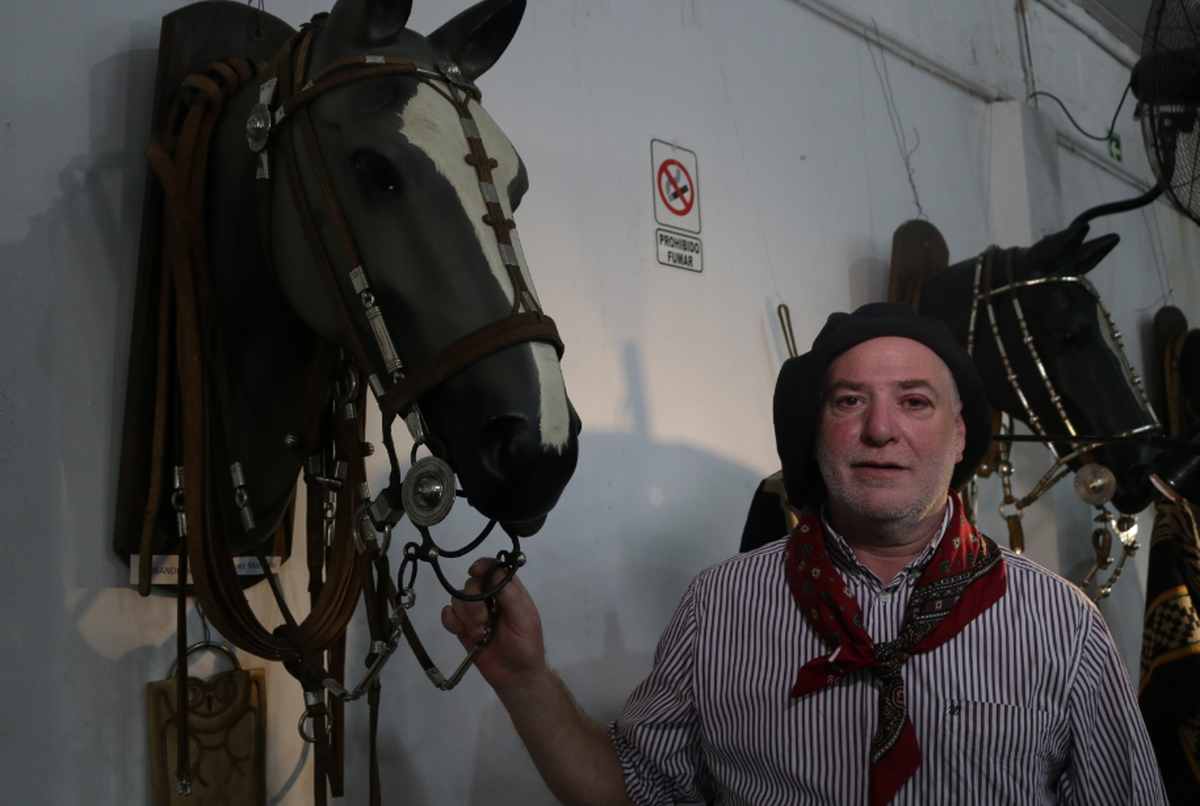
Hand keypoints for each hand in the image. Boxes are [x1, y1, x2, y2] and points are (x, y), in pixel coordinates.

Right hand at [440, 557, 546, 691]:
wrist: (514, 677)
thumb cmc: (526, 647)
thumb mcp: (524, 620)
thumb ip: (510, 597)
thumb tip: (497, 573)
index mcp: (509, 592)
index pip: (494, 569)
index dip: (483, 566)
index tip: (476, 572)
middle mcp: (491, 599)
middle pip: (472, 583)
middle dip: (473, 599)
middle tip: (483, 618)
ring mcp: (475, 614)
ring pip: (458, 598)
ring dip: (465, 614)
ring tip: (479, 632)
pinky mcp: (463, 628)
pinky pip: (448, 615)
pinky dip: (450, 620)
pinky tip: (461, 631)